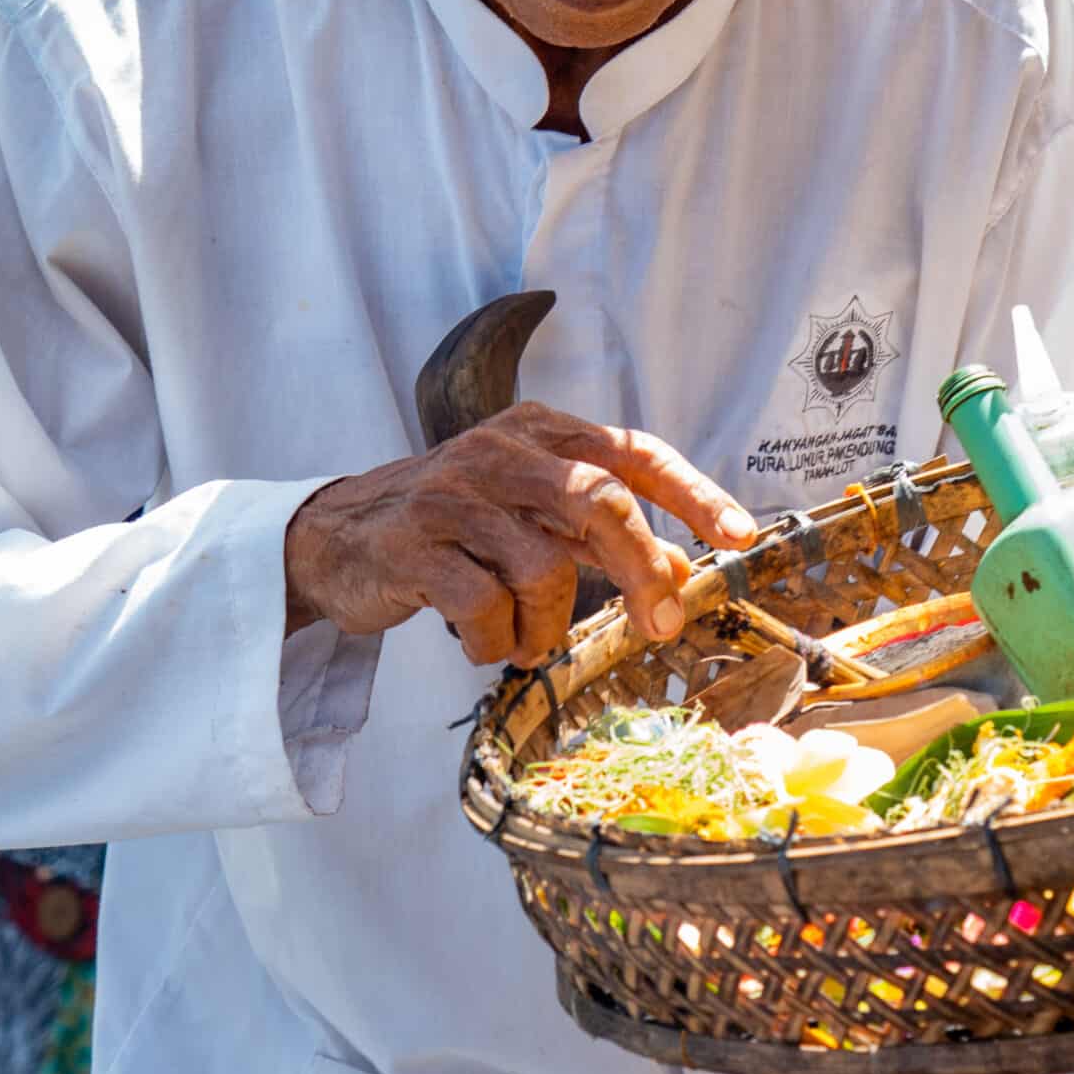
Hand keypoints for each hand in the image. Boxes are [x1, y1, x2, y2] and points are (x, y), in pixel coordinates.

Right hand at [284, 402, 757, 667]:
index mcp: (539, 431)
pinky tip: (484, 641)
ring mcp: (452, 495)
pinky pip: (485, 609)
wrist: (333, 537)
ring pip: (542, 569)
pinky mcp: (413, 545)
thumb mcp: (530, 515)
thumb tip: (683, 571)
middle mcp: (499, 451)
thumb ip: (601, 534)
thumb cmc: (451, 527)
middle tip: (660, 624)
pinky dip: (497, 643)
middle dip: (641, 568)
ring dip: (546, 626)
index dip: (693, 492)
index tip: (740, 535)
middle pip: (597, 501)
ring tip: (525, 638)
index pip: (632, 451)